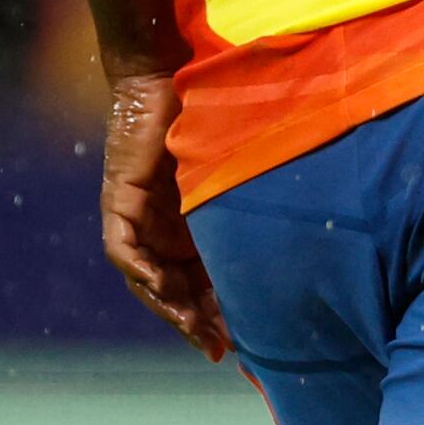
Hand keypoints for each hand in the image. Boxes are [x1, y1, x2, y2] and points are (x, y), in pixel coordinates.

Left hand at [99, 67, 230, 360]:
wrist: (169, 74)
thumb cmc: (212, 116)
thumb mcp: (237, 174)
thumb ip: (250, 208)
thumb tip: (304, 241)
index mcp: (189, 228)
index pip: (201, 284)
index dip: (217, 315)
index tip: (240, 345)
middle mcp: (161, 230)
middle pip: (173, 292)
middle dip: (196, 323)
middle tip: (220, 350)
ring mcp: (137, 218)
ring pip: (147, 280)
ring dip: (169, 306)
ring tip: (194, 329)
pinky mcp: (119, 200)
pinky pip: (123, 250)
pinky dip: (140, 271)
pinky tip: (162, 286)